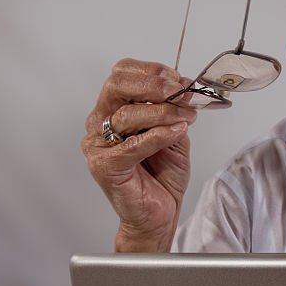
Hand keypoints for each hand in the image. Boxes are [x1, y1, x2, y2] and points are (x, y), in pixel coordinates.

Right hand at [82, 58, 196, 250]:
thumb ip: (174, 110)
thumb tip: (184, 87)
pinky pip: (132, 144)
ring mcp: (98, 145)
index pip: (122, 74)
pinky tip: (177, 132)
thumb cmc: (162, 176)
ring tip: (187, 117)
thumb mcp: (174, 133)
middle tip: (181, 91)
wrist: (159, 214)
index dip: (152, 71)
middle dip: (154, 84)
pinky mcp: (105, 166)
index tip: (179, 79)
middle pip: (117, 85)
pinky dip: (158, 135)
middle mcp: (100, 123)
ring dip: (164, 112)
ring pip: (127, 114)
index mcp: (114, 109)